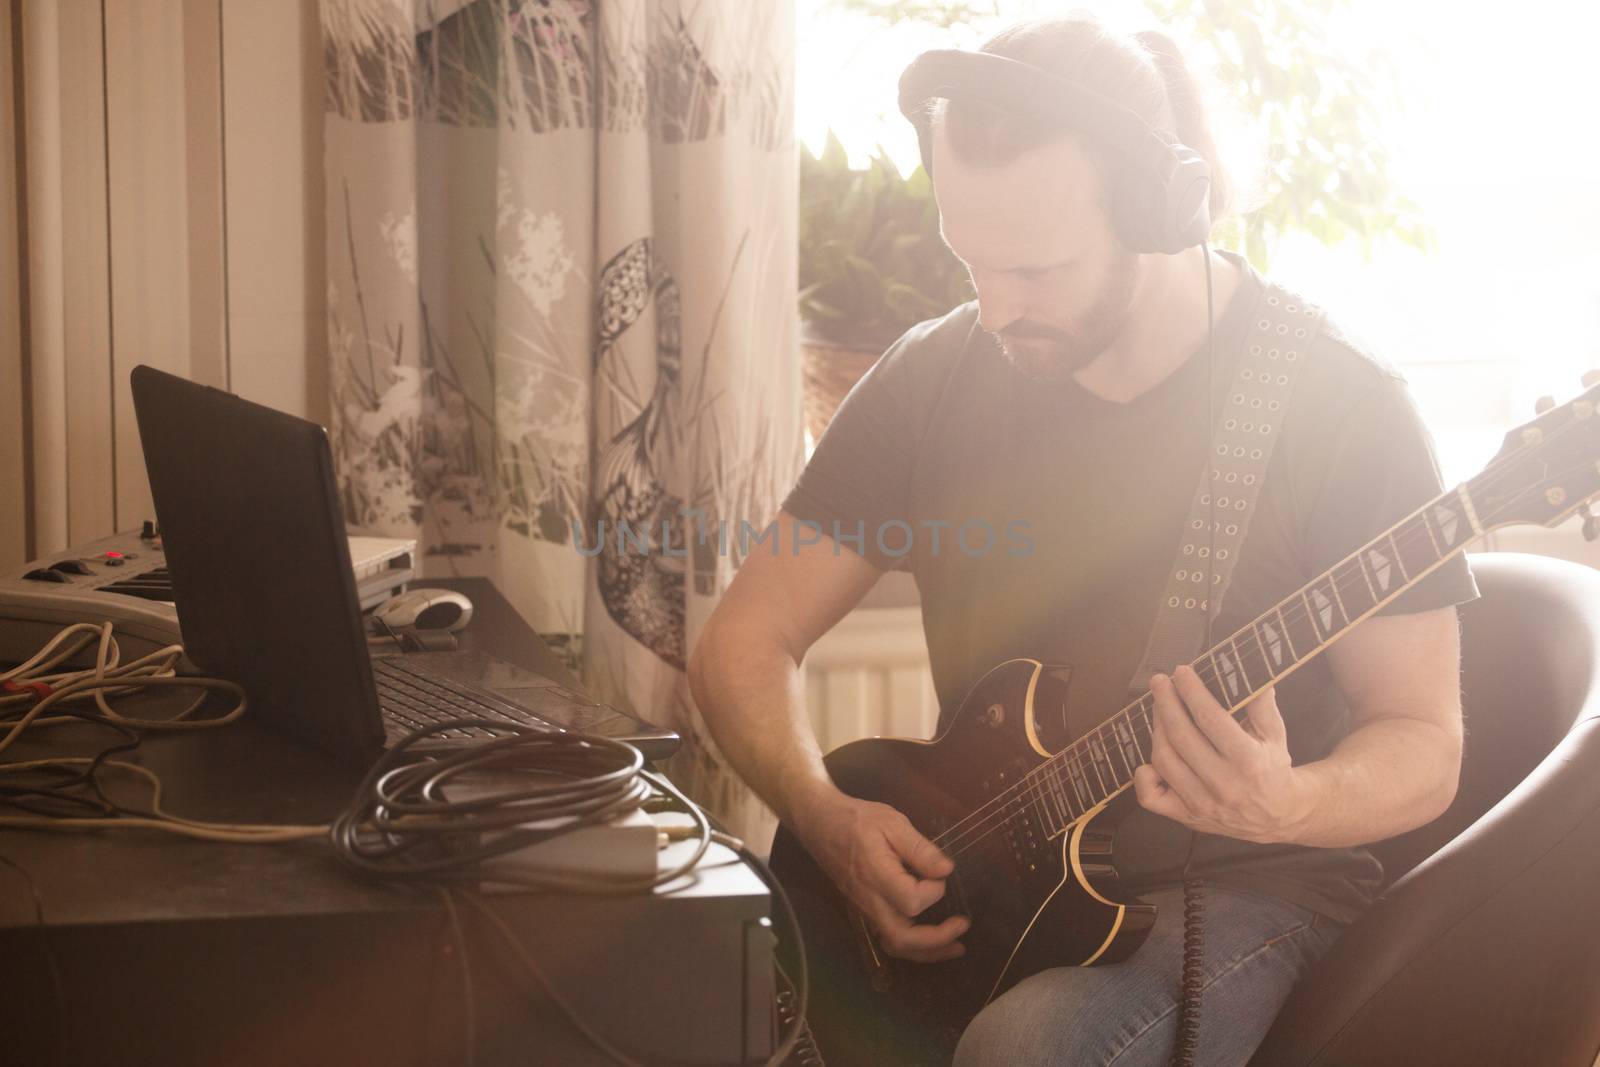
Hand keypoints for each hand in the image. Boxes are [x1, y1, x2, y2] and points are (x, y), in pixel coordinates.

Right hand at [794, 790, 968, 962]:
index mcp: (876, 875)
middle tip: (964, 927)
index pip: (911, 901)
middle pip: (901, 939)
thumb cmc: (857, 819)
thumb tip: (946, 870)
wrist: (819, 822)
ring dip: (927, 951)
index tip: (940, 873)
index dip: (933, 891)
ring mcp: (865, 908)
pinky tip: (930, 938)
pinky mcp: (865, 909)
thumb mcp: (892, 823)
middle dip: (936, 941)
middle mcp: (869, 900)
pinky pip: (889, 937)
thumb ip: (920, 849)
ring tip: (955, 946)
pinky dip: (913, 945)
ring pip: (895, 944)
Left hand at [1132, 665, 1315, 844]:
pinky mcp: (1185, 817)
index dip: (1191, 692)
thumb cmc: (1272, 767)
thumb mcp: (1275, 734)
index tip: (1181, 671)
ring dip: (1156, 729)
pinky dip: (1143, 776)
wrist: (1277, 816)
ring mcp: (1200, 803)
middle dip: (1165, 703)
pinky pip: (1151, 797)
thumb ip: (1261, 704)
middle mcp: (1222, 784)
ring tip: (1159, 709)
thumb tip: (1249, 671)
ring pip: (1163, 760)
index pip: (1209, 719)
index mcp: (1247, 761)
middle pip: (1180, 736)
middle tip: (1160, 681)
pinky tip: (1149, 758)